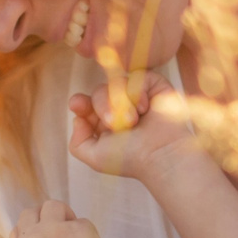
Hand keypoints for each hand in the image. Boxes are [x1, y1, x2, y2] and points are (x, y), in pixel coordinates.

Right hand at [5, 199, 114, 237]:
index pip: (17, 229)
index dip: (31, 230)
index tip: (42, 236)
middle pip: (31, 212)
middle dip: (43, 216)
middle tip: (58, 226)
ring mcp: (55, 229)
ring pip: (55, 206)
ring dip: (64, 215)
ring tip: (76, 235)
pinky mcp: (78, 227)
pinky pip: (82, 222)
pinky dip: (87, 234)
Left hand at [70, 71, 200, 181]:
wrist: (160, 155)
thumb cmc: (131, 159)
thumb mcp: (95, 157)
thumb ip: (78, 143)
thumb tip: (78, 119)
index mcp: (105, 122)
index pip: (86, 104)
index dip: (80, 103)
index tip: (77, 105)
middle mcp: (120, 107)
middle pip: (99, 92)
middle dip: (103, 106)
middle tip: (115, 124)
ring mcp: (137, 96)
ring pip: (116, 83)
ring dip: (121, 102)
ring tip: (133, 121)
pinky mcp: (154, 86)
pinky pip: (137, 77)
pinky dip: (137, 92)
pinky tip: (145, 109)